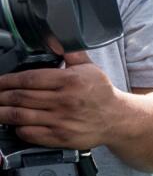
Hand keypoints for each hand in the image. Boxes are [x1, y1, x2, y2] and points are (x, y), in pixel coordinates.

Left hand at [0, 51, 132, 150]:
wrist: (118, 119)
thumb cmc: (101, 93)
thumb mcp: (89, 67)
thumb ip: (69, 52)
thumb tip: (53, 38)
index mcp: (69, 81)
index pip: (28, 79)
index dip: (7, 80)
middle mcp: (64, 101)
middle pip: (20, 97)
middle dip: (0, 96)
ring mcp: (61, 121)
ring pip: (20, 116)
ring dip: (2, 112)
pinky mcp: (60, 137)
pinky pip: (30, 133)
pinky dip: (17, 128)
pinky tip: (15, 124)